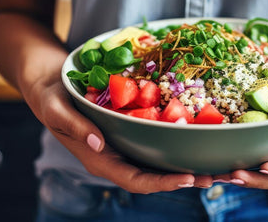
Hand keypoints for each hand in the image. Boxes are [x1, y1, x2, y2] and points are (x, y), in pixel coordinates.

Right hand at [25, 76, 212, 193]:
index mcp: (100, 160)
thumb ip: (76, 128)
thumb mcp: (56, 109)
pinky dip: (178, 146)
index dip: (162, 183)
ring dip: (187, 166)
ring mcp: (125, 147)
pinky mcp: (131, 132)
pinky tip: (198, 140)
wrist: (50, 84)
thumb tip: (99, 145)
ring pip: (159, 163)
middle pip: (154, 177)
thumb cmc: (50, 97)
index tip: (188, 179)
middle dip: (184, 179)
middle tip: (216, 176)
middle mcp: (116, 158)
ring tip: (217, 165)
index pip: (134, 180)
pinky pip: (157, 144)